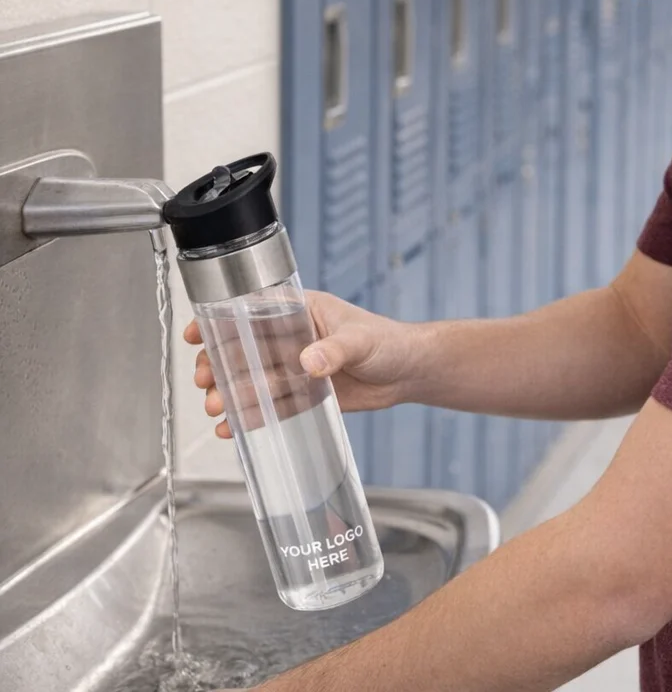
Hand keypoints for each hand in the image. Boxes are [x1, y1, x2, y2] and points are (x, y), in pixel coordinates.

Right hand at [190, 290, 422, 437]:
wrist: (407, 373)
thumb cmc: (388, 342)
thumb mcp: (360, 340)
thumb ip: (335, 350)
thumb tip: (308, 361)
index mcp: (301, 311)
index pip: (252, 311)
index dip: (220, 321)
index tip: (197, 333)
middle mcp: (291, 338)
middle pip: (243, 349)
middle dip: (218, 363)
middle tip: (204, 379)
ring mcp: (294, 367)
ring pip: (252, 379)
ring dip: (229, 392)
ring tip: (215, 407)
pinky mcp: (302, 394)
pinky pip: (270, 405)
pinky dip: (250, 415)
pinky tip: (232, 427)